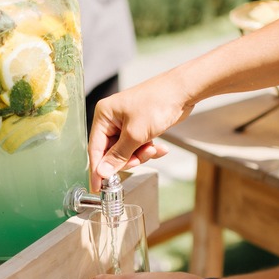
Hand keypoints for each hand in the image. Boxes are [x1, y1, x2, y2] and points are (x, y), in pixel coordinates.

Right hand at [88, 69, 191, 191]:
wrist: (183, 91)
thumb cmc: (157, 102)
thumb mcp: (136, 134)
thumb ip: (118, 156)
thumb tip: (102, 172)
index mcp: (104, 115)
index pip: (95, 148)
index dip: (98, 169)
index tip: (98, 187)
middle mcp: (112, 119)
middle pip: (112, 152)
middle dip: (128, 158)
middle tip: (140, 157)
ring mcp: (126, 123)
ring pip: (127, 151)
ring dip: (141, 154)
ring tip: (153, 148)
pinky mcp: (140, 127)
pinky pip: (138, 146)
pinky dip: (148, 149)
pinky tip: (161, 147)